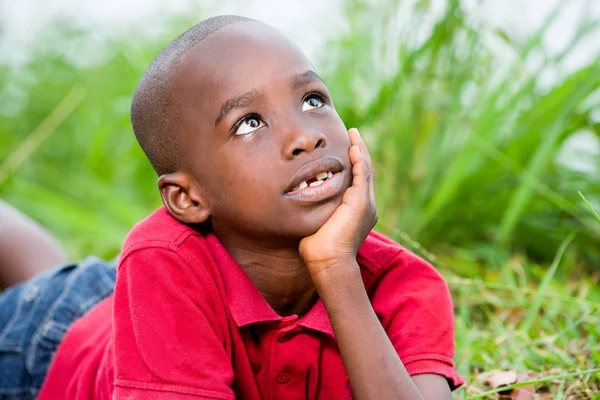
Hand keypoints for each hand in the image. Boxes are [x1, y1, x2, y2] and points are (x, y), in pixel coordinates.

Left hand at [299, 128, 377, 280]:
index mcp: (357, 211)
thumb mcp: (316, 223)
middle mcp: (367, 206)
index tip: (345, 149)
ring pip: (366, 169)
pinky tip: (353, 146)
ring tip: (353, 134)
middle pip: (365, 171)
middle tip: (352, 135)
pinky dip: (359, 159)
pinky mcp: (362, 203)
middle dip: (359, 151)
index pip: (357, 181)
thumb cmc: (317, 250)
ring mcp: (366, 204)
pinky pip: (363, 174)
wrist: (328, 263)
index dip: (353, 164)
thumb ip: (315, 211)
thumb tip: (298, 203)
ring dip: (360, 150)